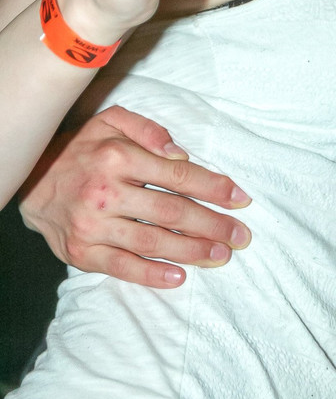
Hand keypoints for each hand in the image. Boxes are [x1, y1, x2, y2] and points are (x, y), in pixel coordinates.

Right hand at [19, 107, 251, 288]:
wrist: (31, 180)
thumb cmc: (81, 148)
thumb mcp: (111, 121)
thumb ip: (148, 129)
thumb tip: (181, 154)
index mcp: (117, 156)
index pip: (178, 175)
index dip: (214, 187)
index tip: (240, 198)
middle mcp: (105, 192)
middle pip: (171, 211)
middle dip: (212, 224)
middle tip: (240, 236)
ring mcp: (92, 226)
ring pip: (152, 241)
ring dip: (192, 251)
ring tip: (220, 255)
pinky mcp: (81, 252)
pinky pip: (122, 267)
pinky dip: (152, 274)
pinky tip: (179, 277)